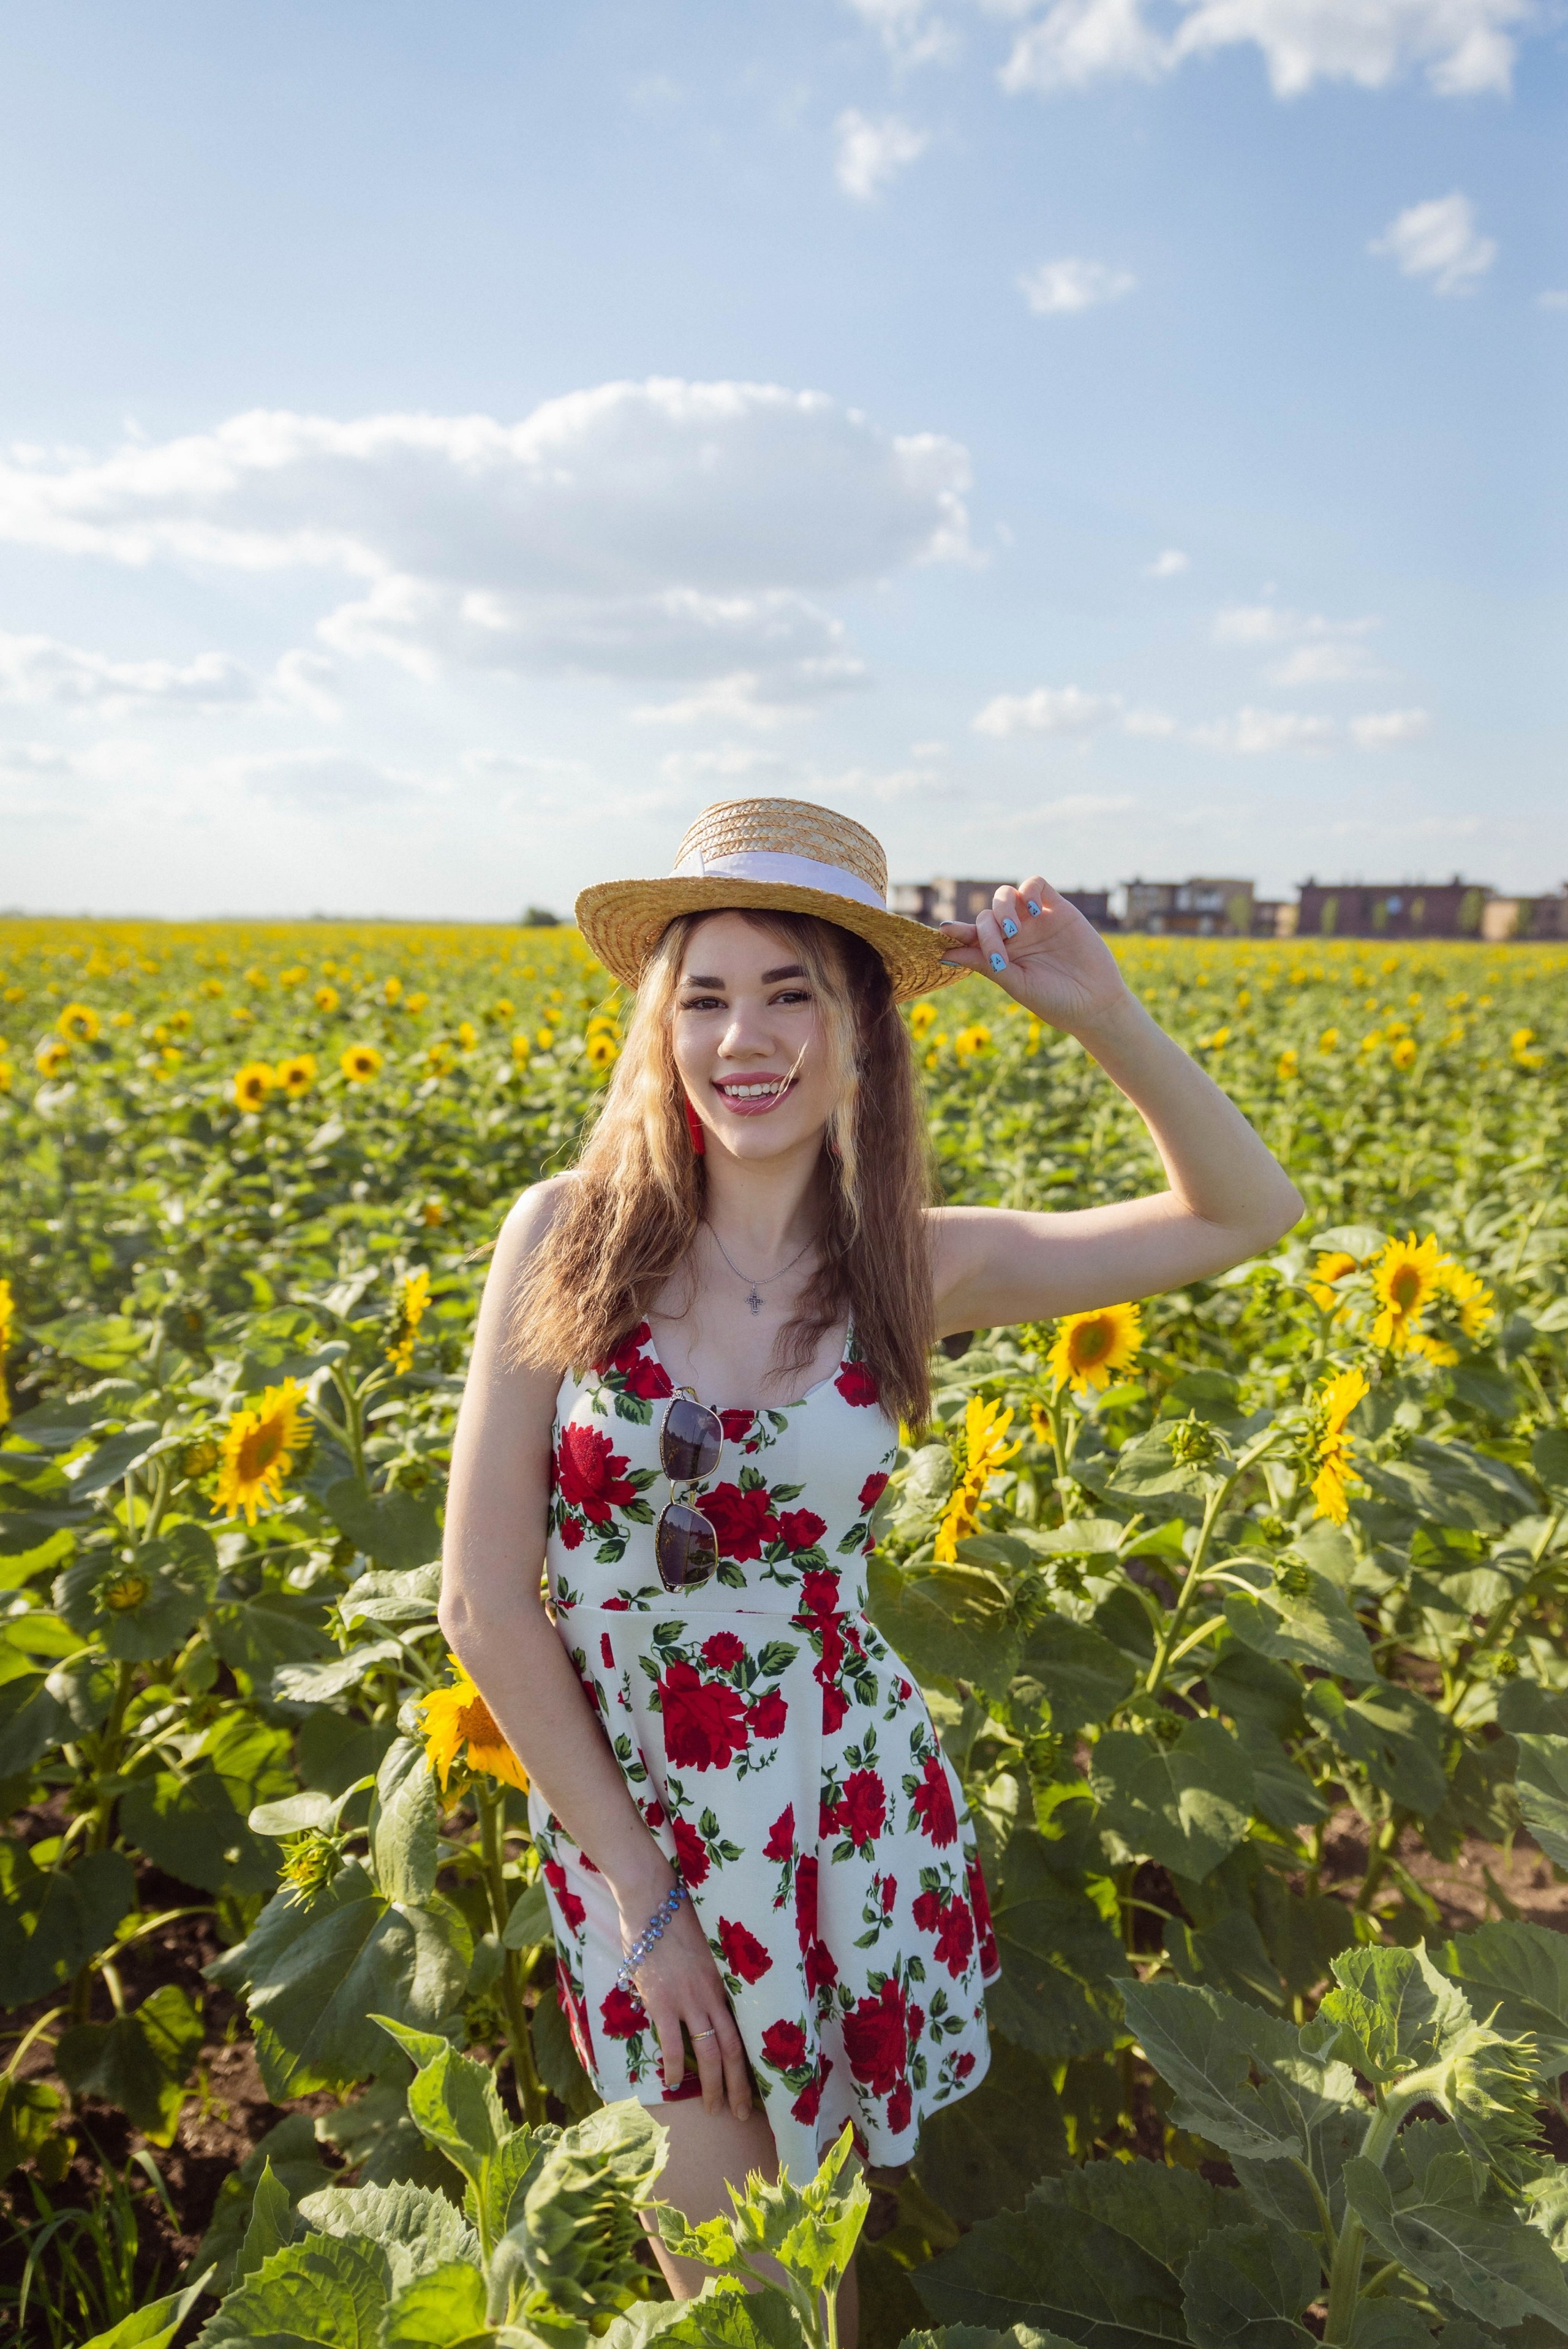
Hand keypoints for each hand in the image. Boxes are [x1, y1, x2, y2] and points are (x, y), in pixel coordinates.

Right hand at [618, 1889, 751, 2119]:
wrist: (652, 1898)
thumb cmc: (674, 1914)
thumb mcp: (701, 1945)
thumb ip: (703, 1972)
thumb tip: (699, 1988)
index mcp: (724, 1981)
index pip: (744, 2030)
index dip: (750, 2061)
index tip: (756, 2084)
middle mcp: (712, 1994)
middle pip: (734, 2050)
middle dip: (739, 2086)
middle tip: (741, 2113)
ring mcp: (688, 1999)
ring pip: (710, 2053)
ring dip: (713, 2085)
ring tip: (714, 2109)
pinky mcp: (663, 2000)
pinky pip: (674, 2042)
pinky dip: (676, 2066)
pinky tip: (674, 2083)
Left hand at [938, 876, 1129, 1035]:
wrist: (1095, 1003)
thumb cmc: (1054, 1001)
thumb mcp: (1016, 983)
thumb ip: (986, 964)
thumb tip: (946, 952)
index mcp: (1001, 955)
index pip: (972, 936)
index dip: (957, 931)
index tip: (944, 931)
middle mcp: (1015, 935)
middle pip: (986, 916)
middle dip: (986, 930)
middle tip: (1000, 950)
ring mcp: (1035, 921)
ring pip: (1006, 895)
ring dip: (1002, 907)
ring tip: (1014, 929)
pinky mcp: (1058, 909)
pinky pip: (1036, 884)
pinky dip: (1027, 890)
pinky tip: (1030, 908)